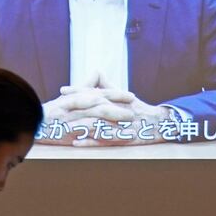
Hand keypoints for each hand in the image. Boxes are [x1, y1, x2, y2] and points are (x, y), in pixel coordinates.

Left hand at [38, 73, 172, 146]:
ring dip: (77, 125)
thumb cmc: (138, 109)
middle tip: (57, 108)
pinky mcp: (120, 138)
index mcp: (113, 98)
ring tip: (61, 126)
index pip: (93, 92)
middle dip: (73, 107)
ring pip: (94, 123)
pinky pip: (102, 140)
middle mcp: (114, 109)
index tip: (62, 91)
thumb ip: (108, 85)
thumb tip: (97, 72)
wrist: (158, 123)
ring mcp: (116, 124)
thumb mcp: (123, 95)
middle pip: (91, 106)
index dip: (77, 91)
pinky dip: (88, 141)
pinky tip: (75, 142)